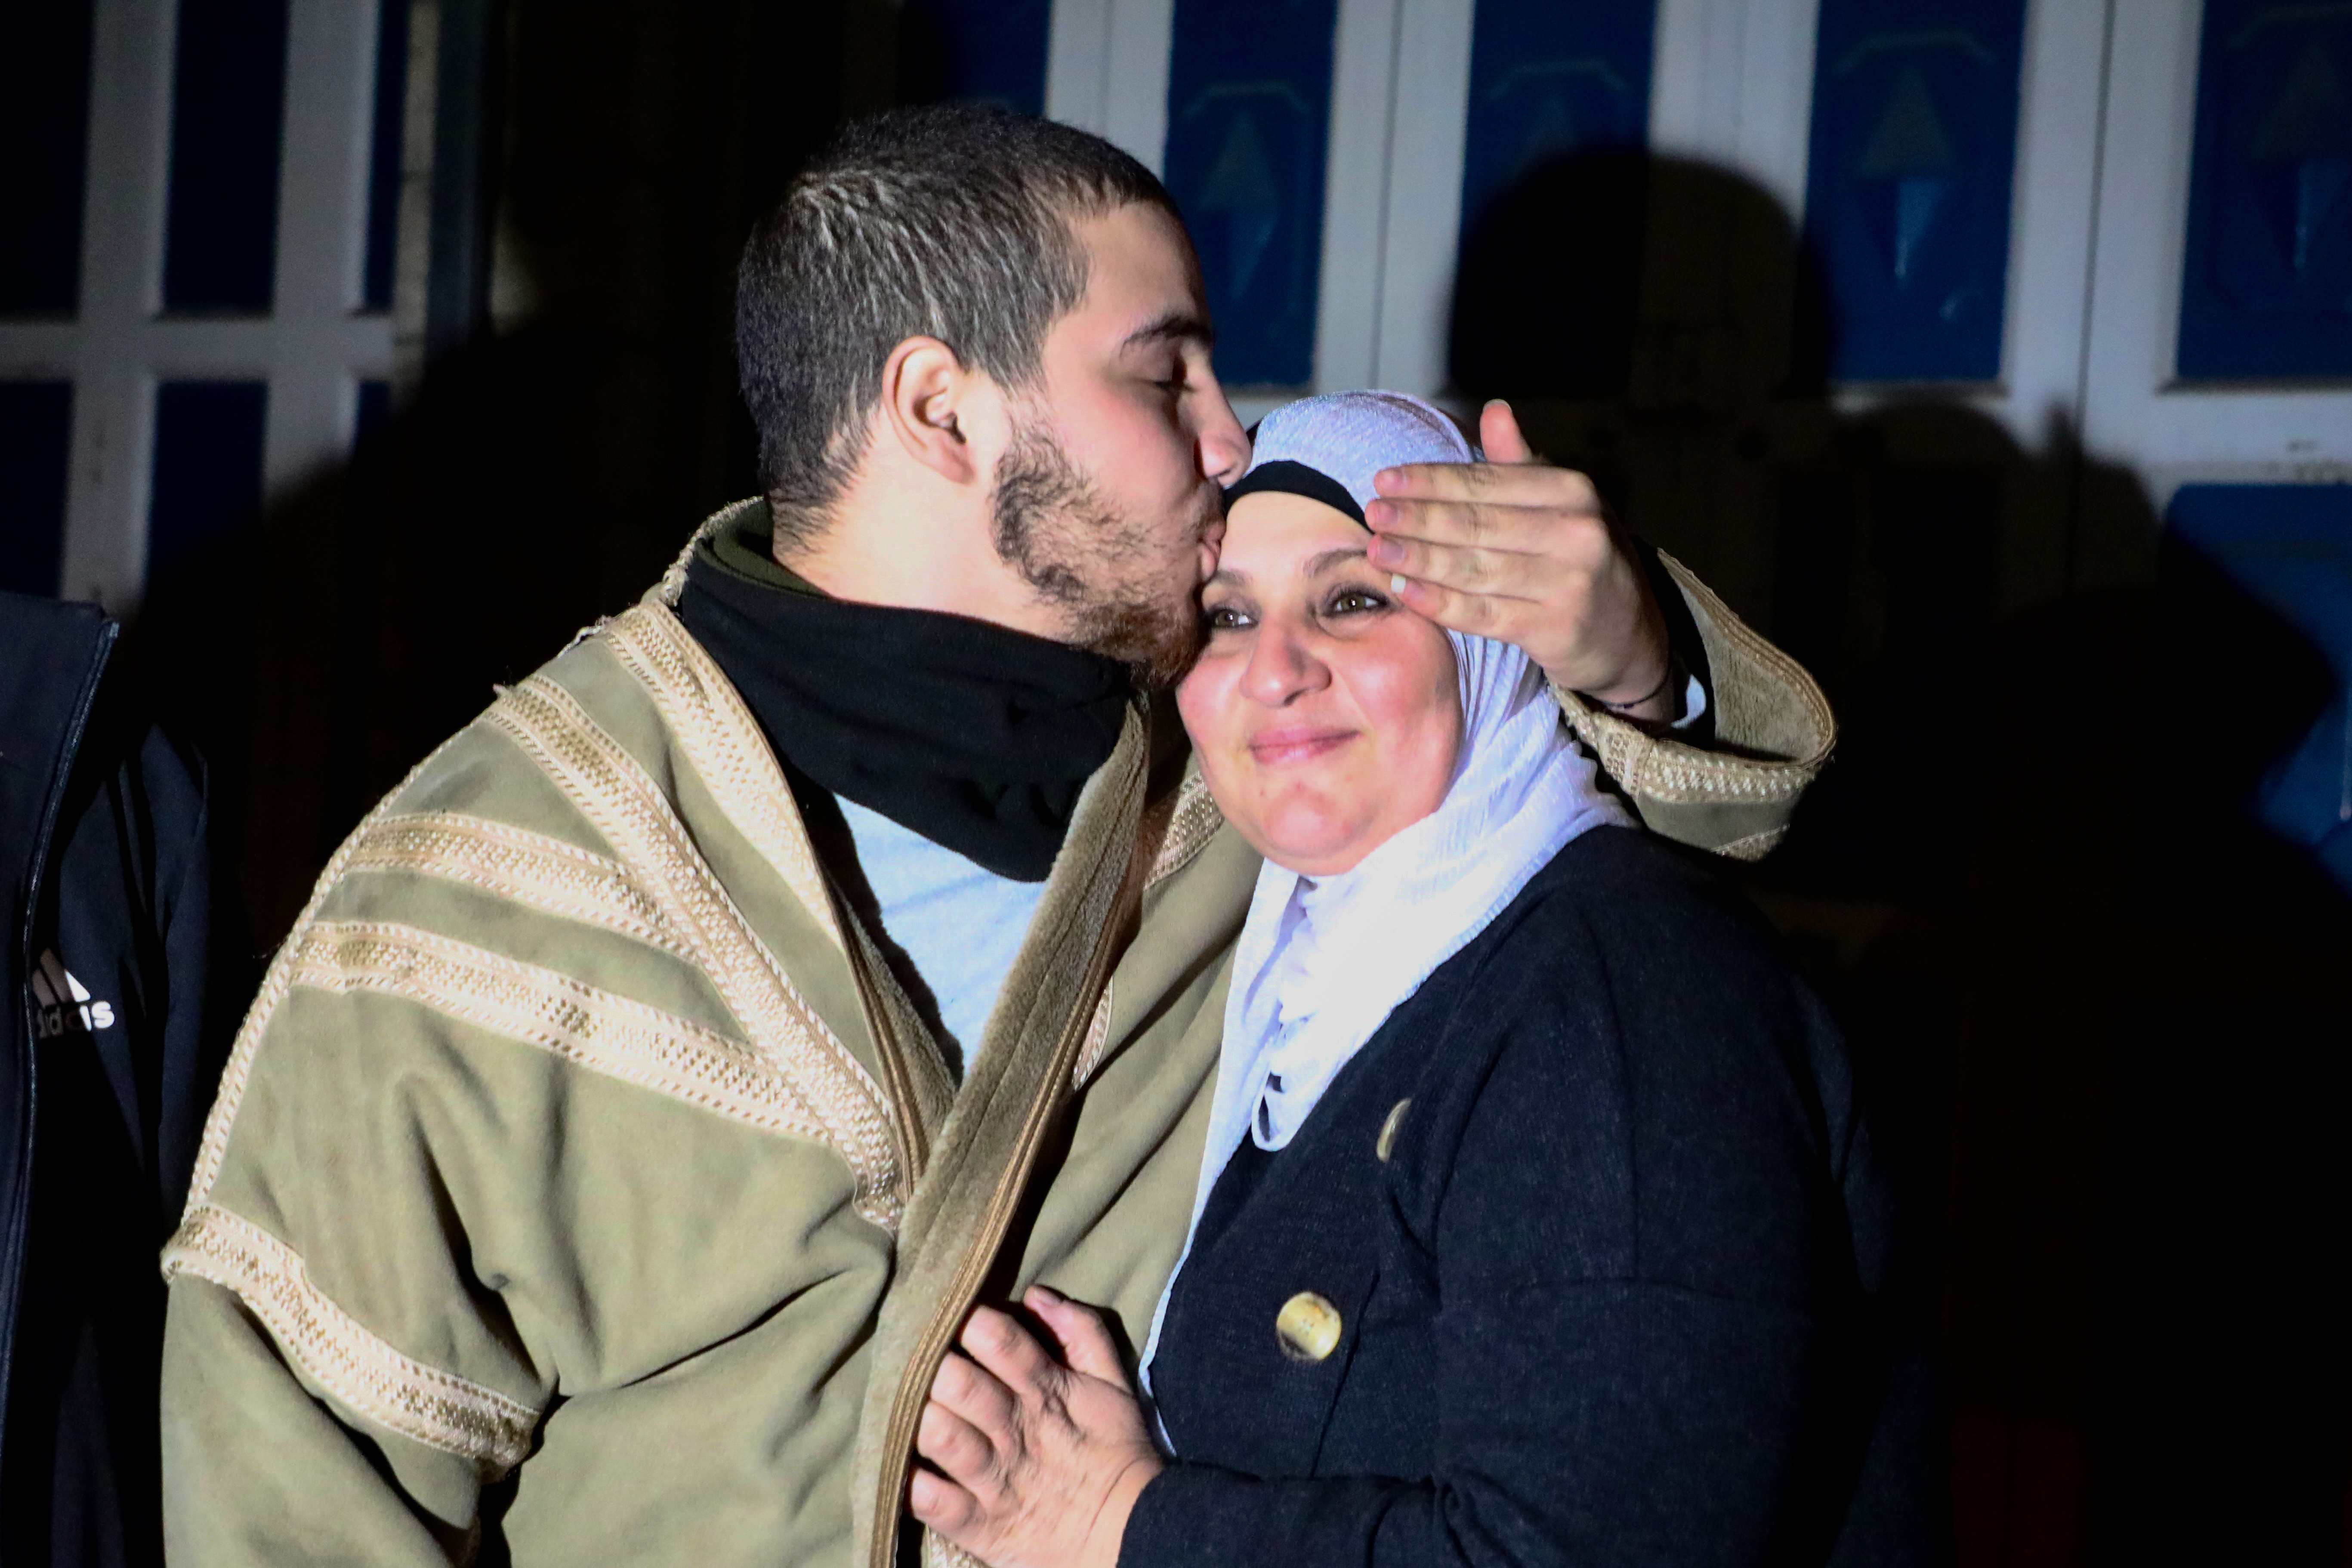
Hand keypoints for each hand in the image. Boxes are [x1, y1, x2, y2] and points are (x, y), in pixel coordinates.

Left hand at [910, 1287, 1162, 1567]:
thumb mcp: (1113, 1384)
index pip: (1000, 1341)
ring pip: (941, 1437)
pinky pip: (932, 1501)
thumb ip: (1081, 1332)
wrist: (1133, 1533)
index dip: (968, 1319)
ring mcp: (995, 1481)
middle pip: (960, 1383)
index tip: (949, 1309)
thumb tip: (1036, 1294)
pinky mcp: (980, 1526)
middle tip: (912, 1352)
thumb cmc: (1114, 1450)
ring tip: (900, 1401)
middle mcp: (1015, 1432)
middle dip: (930, 1362)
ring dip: (915, 1415)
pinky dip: (908, 1481)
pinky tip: (894, 1461)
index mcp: (1046, 1391)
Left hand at [1366, 401, 1675, 719]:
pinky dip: (1439, 603)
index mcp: (1573, 492)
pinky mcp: (1555, 630)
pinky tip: (1404, 592)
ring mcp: (1568, 584)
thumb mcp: (1561, 503)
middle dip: (1416, 519)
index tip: (1384, 481)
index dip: (1430, 481)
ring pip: (1474, 569)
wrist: (1629, 634)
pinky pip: (1482, 614)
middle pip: (1476, 524)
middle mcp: (1577, 533)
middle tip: (1371, 514)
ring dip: (1417, 560)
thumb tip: (1494, 408)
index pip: (1487, 482)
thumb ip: (1521, 462)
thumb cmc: (1580, 557)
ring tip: (1376, 551)